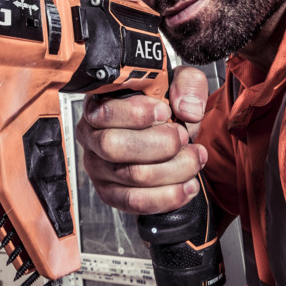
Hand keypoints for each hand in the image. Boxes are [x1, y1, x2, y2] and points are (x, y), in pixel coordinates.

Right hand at [75, 65, 209, 215]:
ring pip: (132, 175)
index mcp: (99, 105)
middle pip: (113, 146)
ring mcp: (98, 167)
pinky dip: (168, 195)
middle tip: (182, 137)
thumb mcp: (176, 84)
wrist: (166, 136)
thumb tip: (187, 108)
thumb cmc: (162, 108)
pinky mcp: (110, 193)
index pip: (103, 112)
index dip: (136, 114)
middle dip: (159, 144)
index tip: (164, 111)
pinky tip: (188, 183)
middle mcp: (91, 137)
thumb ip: (186, 84)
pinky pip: (136, 201)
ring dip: (174, 169)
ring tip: (194, 158)